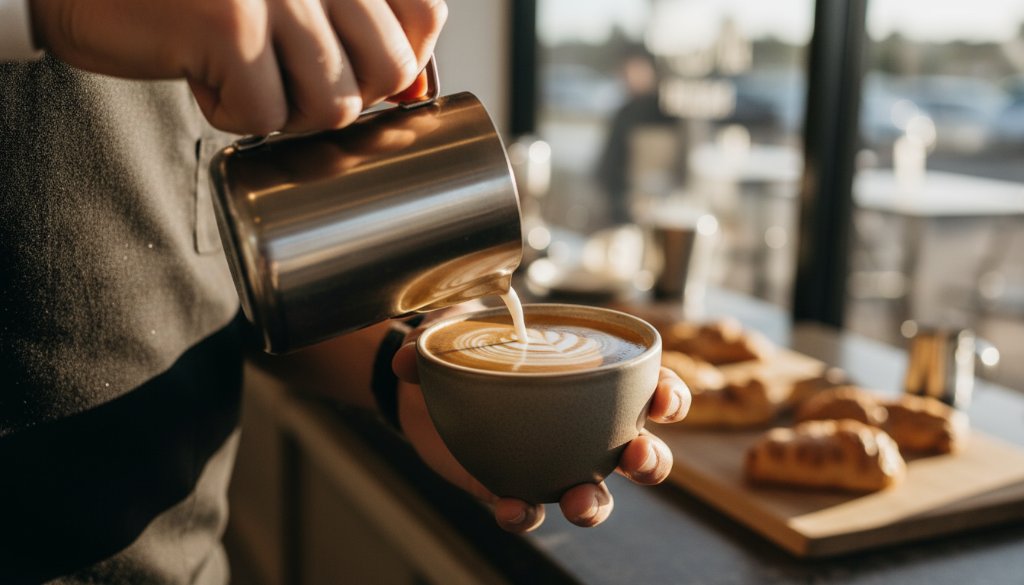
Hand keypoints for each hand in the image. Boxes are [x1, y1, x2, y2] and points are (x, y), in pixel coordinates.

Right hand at [29, 0, 447, 133]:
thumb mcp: (292, 0)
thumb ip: (356, 26)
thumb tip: (415, 89)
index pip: (425, 16)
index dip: (401, 61)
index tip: (354, 69)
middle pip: (387, 69)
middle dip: (340, 96)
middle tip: (286, 77)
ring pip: (334, 104)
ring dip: (286, 111)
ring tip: (243, 75)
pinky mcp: (231, 23)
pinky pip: (267, 116)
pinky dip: (229, 113)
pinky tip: (200, 73)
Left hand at [391, 305, 690, 531]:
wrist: (421, 392)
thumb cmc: (465, 349)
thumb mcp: (460, 328)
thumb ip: (440, 330)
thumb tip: (413, 355)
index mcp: (589, 383)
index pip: (647, 389)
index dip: (668, 395)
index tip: (665, 398)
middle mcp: (582, 427)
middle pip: (637, 452)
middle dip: (650, 460)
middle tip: (636, 456)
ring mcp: (551, 462)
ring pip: (593, 494)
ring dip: (595, 503)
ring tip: (580, 501)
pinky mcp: (515, 486)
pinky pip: (530, 510)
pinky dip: (524, 514)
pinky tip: (512, 508)